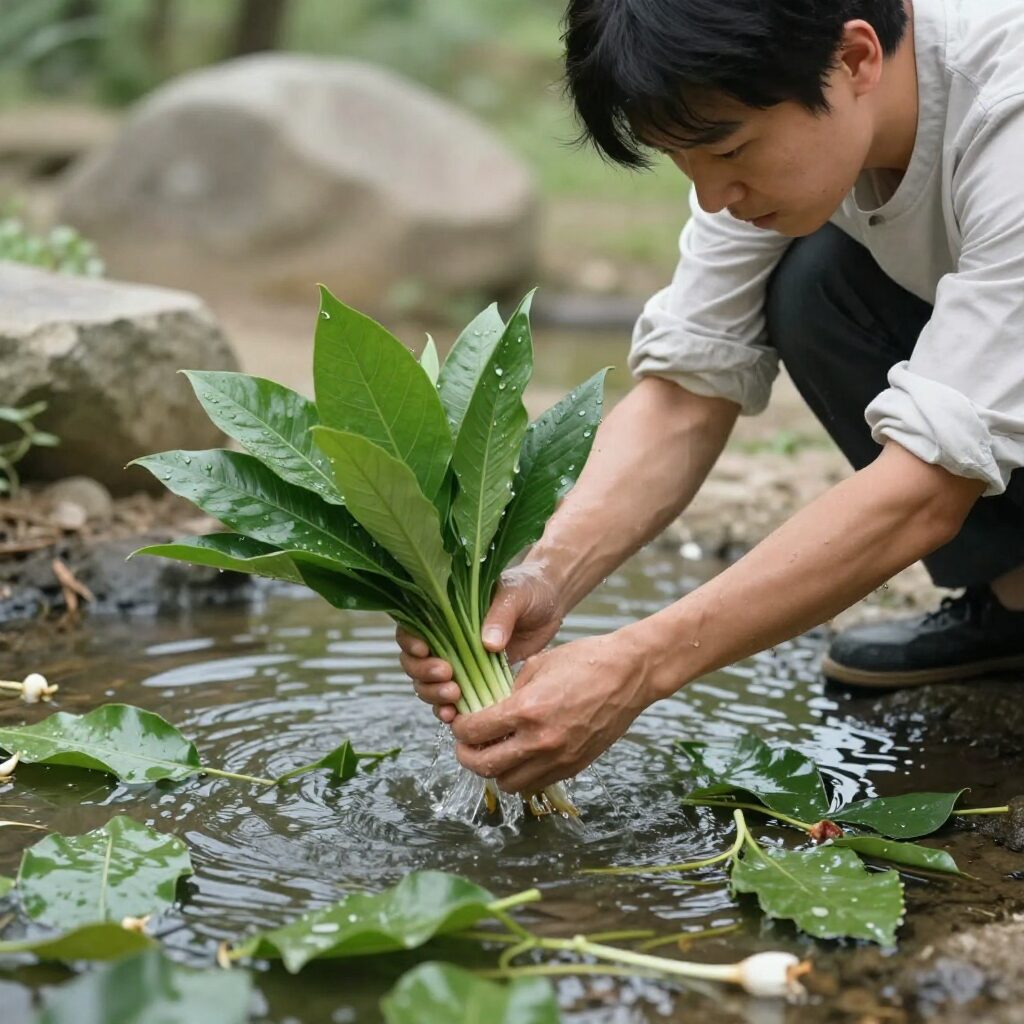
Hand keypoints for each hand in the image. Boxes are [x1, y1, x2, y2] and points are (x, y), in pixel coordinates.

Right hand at [396, 562, 563, 722]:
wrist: (551, 604)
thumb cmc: (529, 589)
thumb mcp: (514, 594)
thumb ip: (500, 615)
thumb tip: (488, 643)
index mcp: (445, 611)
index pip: (411, 627)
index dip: (409, 642)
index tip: (425, 650)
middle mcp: (445, 637)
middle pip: (414, 661)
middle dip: (424, 673)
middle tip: (448, 675)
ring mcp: (459, 660)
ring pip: (428, 683)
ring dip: (434, 694)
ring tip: (455, 697)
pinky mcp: (476, 679)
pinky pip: (453, 699)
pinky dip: (449, 709)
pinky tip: (455, 716)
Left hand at [450, 629, 655, 793]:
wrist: (629, 674)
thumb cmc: (585, 661)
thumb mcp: (538, 664)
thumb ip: (509, 690)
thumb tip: (487, 708)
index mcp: (527, 709)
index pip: (474, 732)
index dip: (460, 729)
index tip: (460, 723)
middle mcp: (540, 741)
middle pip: (484, 767)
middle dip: (467, 756)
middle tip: (466, 745)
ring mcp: (559, 758)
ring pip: (508, 784)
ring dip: (494, 770)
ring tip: (494, 752)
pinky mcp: (574, 767)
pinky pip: (535, 785)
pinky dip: (521, 775)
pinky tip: (520, 757)